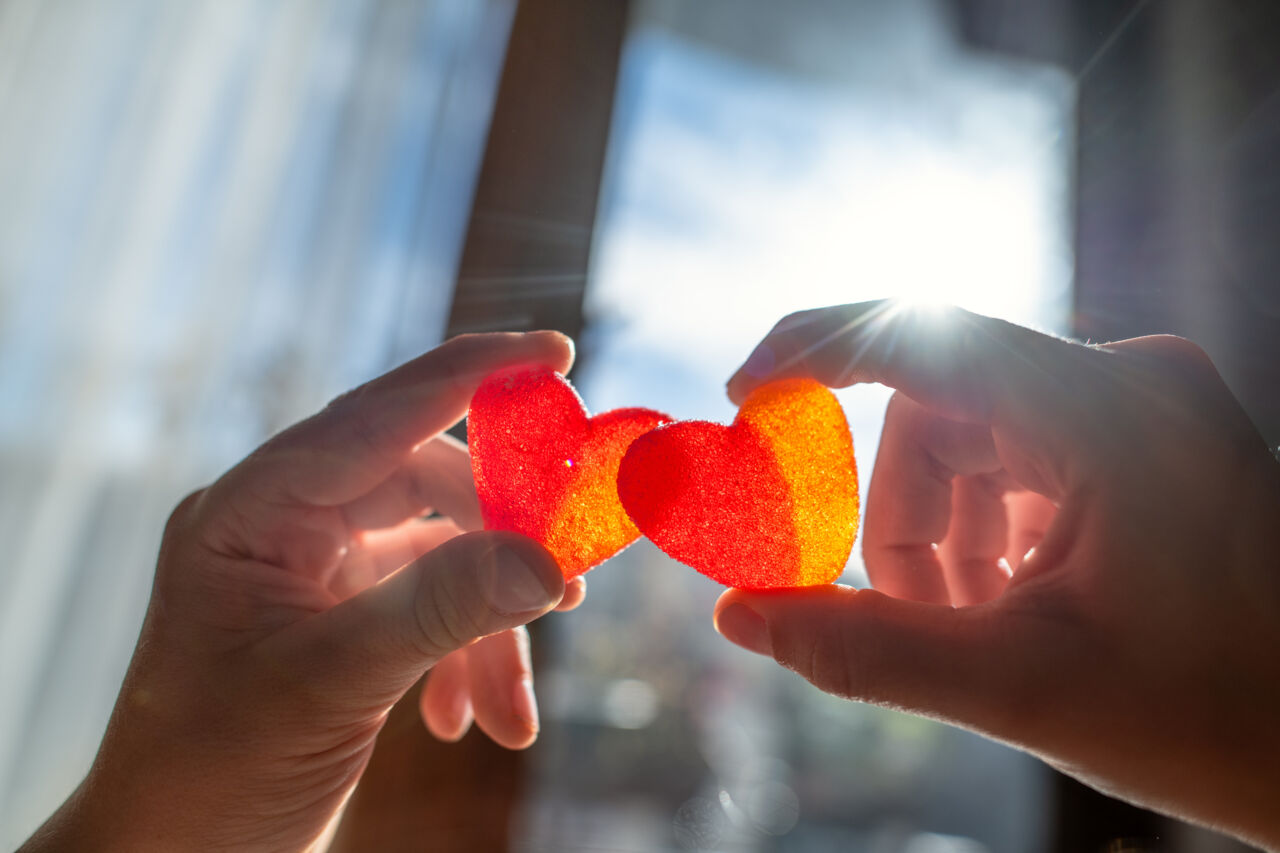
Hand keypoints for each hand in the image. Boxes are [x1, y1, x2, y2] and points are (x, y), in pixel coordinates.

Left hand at [22, 332, 582, 852]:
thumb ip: (437, 611)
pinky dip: (467, 659)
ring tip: (513, 709)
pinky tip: (472, 721)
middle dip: (501, 543)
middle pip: (427, 486)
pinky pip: (431, 606)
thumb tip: (546, 560)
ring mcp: (315, 569)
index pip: (377, 416)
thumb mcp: (328, 686)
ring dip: (488, 627)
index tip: (556, 351)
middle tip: (572, 584)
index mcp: (252, 511)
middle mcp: (284, 525)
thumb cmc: (209, 776)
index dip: (472, 375)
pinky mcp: (342, 615)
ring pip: (441, 555)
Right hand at [713, 301, 1279, 848]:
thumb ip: (867, 650)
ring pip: (968, 439)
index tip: (739, 397)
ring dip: (943, 533)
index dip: (816, 352)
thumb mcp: (1022, 689)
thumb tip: (738, 615)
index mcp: (1112, 417)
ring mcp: (1139, 403)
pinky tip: (1014, 603)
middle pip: (938, 413)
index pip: (926, 334)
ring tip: (977, 628)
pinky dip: (986, 526)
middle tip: (916, 619)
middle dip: (902, 519)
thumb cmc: (1210, 719)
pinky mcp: (1139, 432)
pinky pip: (1015, 453)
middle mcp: (1130, 381)